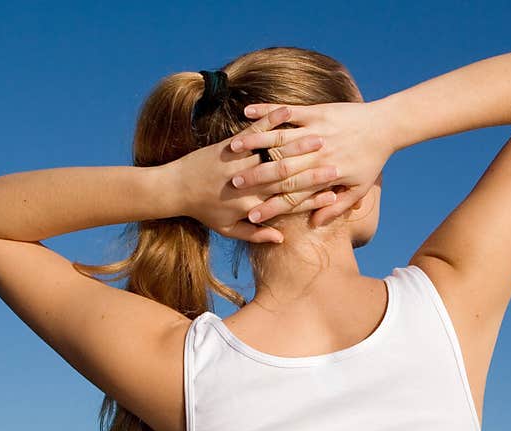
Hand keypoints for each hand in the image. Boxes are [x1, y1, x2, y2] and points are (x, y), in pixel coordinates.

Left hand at [161, 106, 341, 242]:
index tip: (332, 192)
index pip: (289, 202)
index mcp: (253, 205)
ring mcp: (240, 162)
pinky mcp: (231, 145)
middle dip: (313, 170)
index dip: (313, 198)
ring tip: (320, 138)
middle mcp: (249, 184)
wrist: (175, 188)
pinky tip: (289, 112)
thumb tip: (281, 238)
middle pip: (287, 177)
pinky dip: (271, 120)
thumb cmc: (204, 211)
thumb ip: (256, 233)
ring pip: (274, 153)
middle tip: (336, 162)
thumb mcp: (229, 229)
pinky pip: (255, 131)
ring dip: (298, 144)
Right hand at [229, 101, 394, 226]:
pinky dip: (267, 112)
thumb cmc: (371, 161)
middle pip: (280, 169)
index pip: (293, 196)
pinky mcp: (316, 111)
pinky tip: (248, 112)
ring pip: (279, 138)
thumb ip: (336, 208)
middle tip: (232, 186)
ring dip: (254, 142)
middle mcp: (318, 154)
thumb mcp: (358, 189)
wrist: (385, 126)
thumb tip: (315, 224)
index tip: (252, 217)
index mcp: (326, 175)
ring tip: (233, 149)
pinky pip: (287, 112)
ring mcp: (316, 130)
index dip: (272, 207)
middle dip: (255, 177)